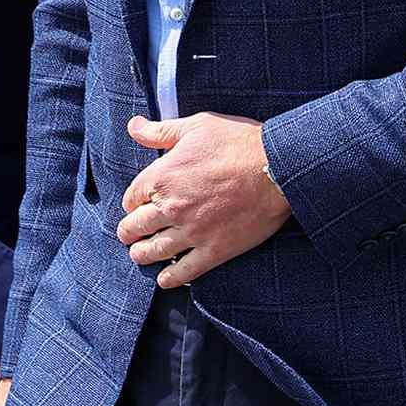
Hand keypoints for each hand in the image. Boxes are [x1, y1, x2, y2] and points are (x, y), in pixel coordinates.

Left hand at [118, 112, 289, 287]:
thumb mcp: (196, 126)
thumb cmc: (238, 142)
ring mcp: (192, 232)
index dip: (132, 202)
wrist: (278, 169)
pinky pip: (185, 271)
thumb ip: (161, 131)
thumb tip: (133, 126)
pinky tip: (164, 279)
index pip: (131, 197)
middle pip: (136, 227)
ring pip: (155, 251)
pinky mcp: (215, 250)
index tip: (136, 205)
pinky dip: (171, 278)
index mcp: (162, 177)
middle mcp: (171, 207)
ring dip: (142, 255)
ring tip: (139, 255)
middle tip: (128, 235)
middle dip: (129, 232)